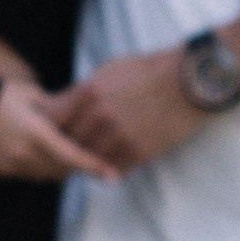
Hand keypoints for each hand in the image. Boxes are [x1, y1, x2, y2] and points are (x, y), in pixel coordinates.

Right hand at [0, 81, 117, 183]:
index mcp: (34, 132)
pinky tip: (47, 154)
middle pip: (64, 170)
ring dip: (63, 167)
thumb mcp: (27, 93)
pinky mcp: (3, 172)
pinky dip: (44, 167)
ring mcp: (13, 166)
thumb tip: (79, 107)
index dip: (93, 166)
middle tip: (97, 160)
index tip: (113, 175)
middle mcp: (25, 154)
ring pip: (49, 175)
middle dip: (80, 166)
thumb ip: (55, 105)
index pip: (71, 155)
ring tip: (73, 153)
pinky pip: (32, 175)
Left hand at [51, 49, 211, 172]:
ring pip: (89, 159)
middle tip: (66, 151)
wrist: (191, 81)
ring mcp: (120, 136)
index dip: (48, 126)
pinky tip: (111, 166)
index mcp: (90, 92)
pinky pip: (114, 169)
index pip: (52, 117)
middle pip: (68, 142)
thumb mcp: (111, 70)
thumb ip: (85, 91)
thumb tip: (67, 105)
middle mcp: (100, 116)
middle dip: (66, 146)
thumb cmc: (152, 70)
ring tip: (88, 161)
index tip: (51, 129)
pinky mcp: (140, 151)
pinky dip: (110, 169)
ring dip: (88, 161)